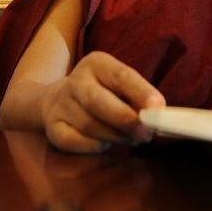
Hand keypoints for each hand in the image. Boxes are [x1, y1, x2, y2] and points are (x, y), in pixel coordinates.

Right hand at [40, 51, 165, 152]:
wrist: (59, 100)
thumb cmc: (104, 93)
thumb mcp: (120, 85)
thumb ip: (138, 97)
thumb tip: (159, 115)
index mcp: (97, 63)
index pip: (121, 76)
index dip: (141, 93)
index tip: (159, 109)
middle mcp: (75, 81)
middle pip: (99, 102)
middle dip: (127, 120)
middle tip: (147, 134)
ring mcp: (61, 104)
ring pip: (90, 125)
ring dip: (116, 136)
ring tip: (133, 139)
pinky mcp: (52, 127)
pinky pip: (75, 141)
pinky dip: (94, 146)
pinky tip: (106, 144)